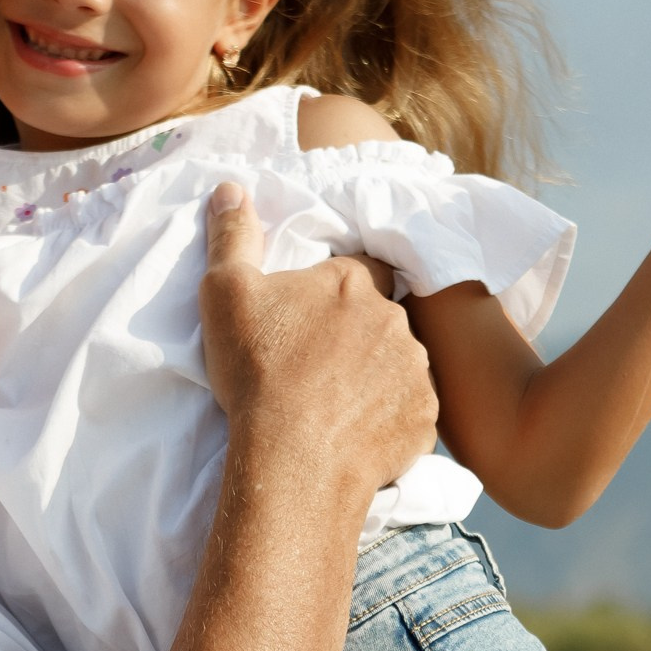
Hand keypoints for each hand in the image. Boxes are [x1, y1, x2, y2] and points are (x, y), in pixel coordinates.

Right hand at [198, 183, 434, 501]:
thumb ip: (233, 236)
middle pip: (382, 318)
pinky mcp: (424, 422)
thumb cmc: (257, 372)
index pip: (363, 266)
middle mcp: (395, 320)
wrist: (293, 462)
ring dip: (377, 377)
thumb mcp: (226, 293)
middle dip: (359, 335)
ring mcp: (416, 373)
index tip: (319, 312)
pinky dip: (388, 421)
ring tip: (337, 406)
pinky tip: (355, 436)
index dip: (341, 286)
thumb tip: (231, 188)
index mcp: (352, 283)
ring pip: (400, 365)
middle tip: (320, 366)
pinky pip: (409, 414)